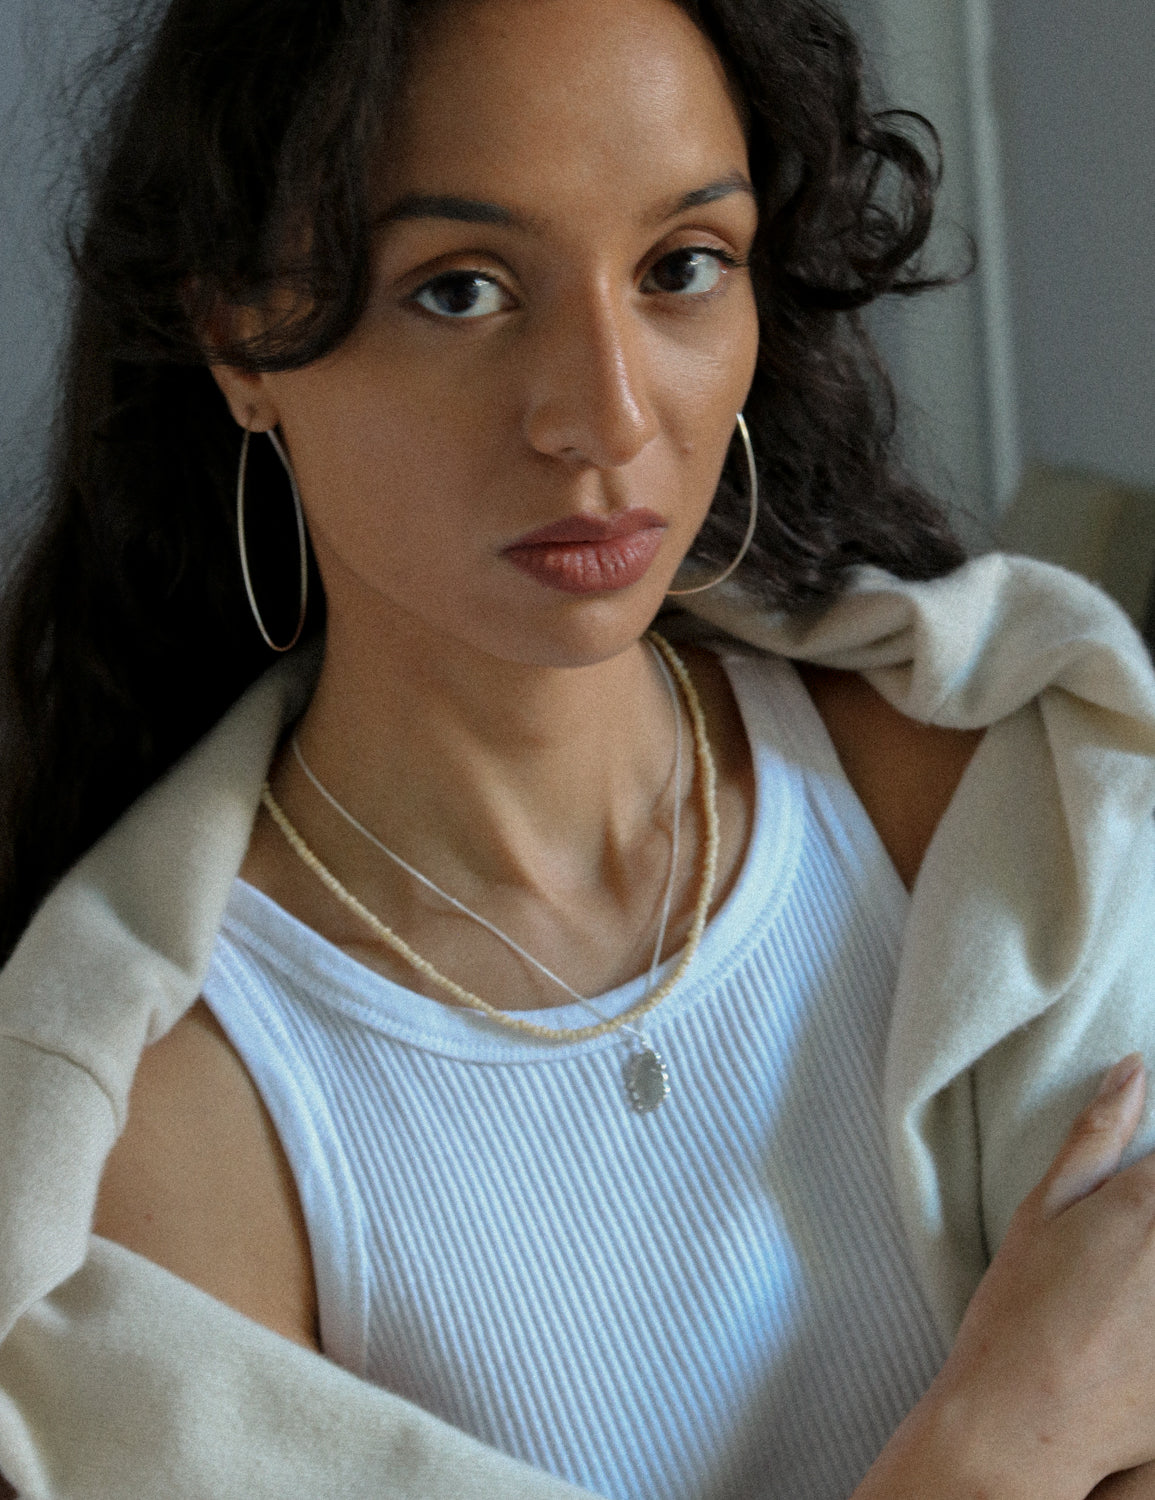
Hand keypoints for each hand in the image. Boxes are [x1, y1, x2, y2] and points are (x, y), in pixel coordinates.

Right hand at [856, 1055, 1154, 1499]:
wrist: (1020, 1426)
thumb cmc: (1016, 1312)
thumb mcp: (1041, 1212)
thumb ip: (1094, 1137)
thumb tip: (1132, 1069)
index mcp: (1148, 1204)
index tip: (1134, 1190)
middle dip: (1148, 1213)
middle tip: (1115, 1248)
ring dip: (1150, 1265)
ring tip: (1121, 1281)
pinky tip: (1135, 1313)